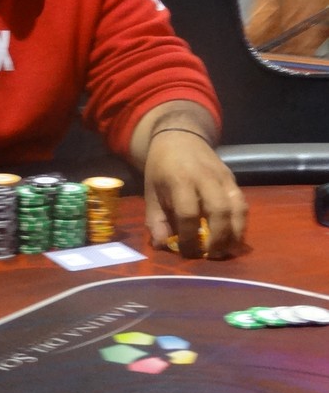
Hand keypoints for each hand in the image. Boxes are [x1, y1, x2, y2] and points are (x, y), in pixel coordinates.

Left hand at [143, 131, 247, 258]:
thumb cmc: (161, 167)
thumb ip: (155, 220)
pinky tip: (233, 238)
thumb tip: (163, 246)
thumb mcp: (150, 191)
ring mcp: (223, 177)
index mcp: (180, 180)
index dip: (189, 237)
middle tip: (211, 256)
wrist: (179, 136)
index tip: (187, 251)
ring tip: (226, 251)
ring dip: (235, 233)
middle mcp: (205, 177)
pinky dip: (241, 223)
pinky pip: (242, 203)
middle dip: (218, 238)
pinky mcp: (233, 179)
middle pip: (219, 211)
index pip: (188, 213)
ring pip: (238, 207)